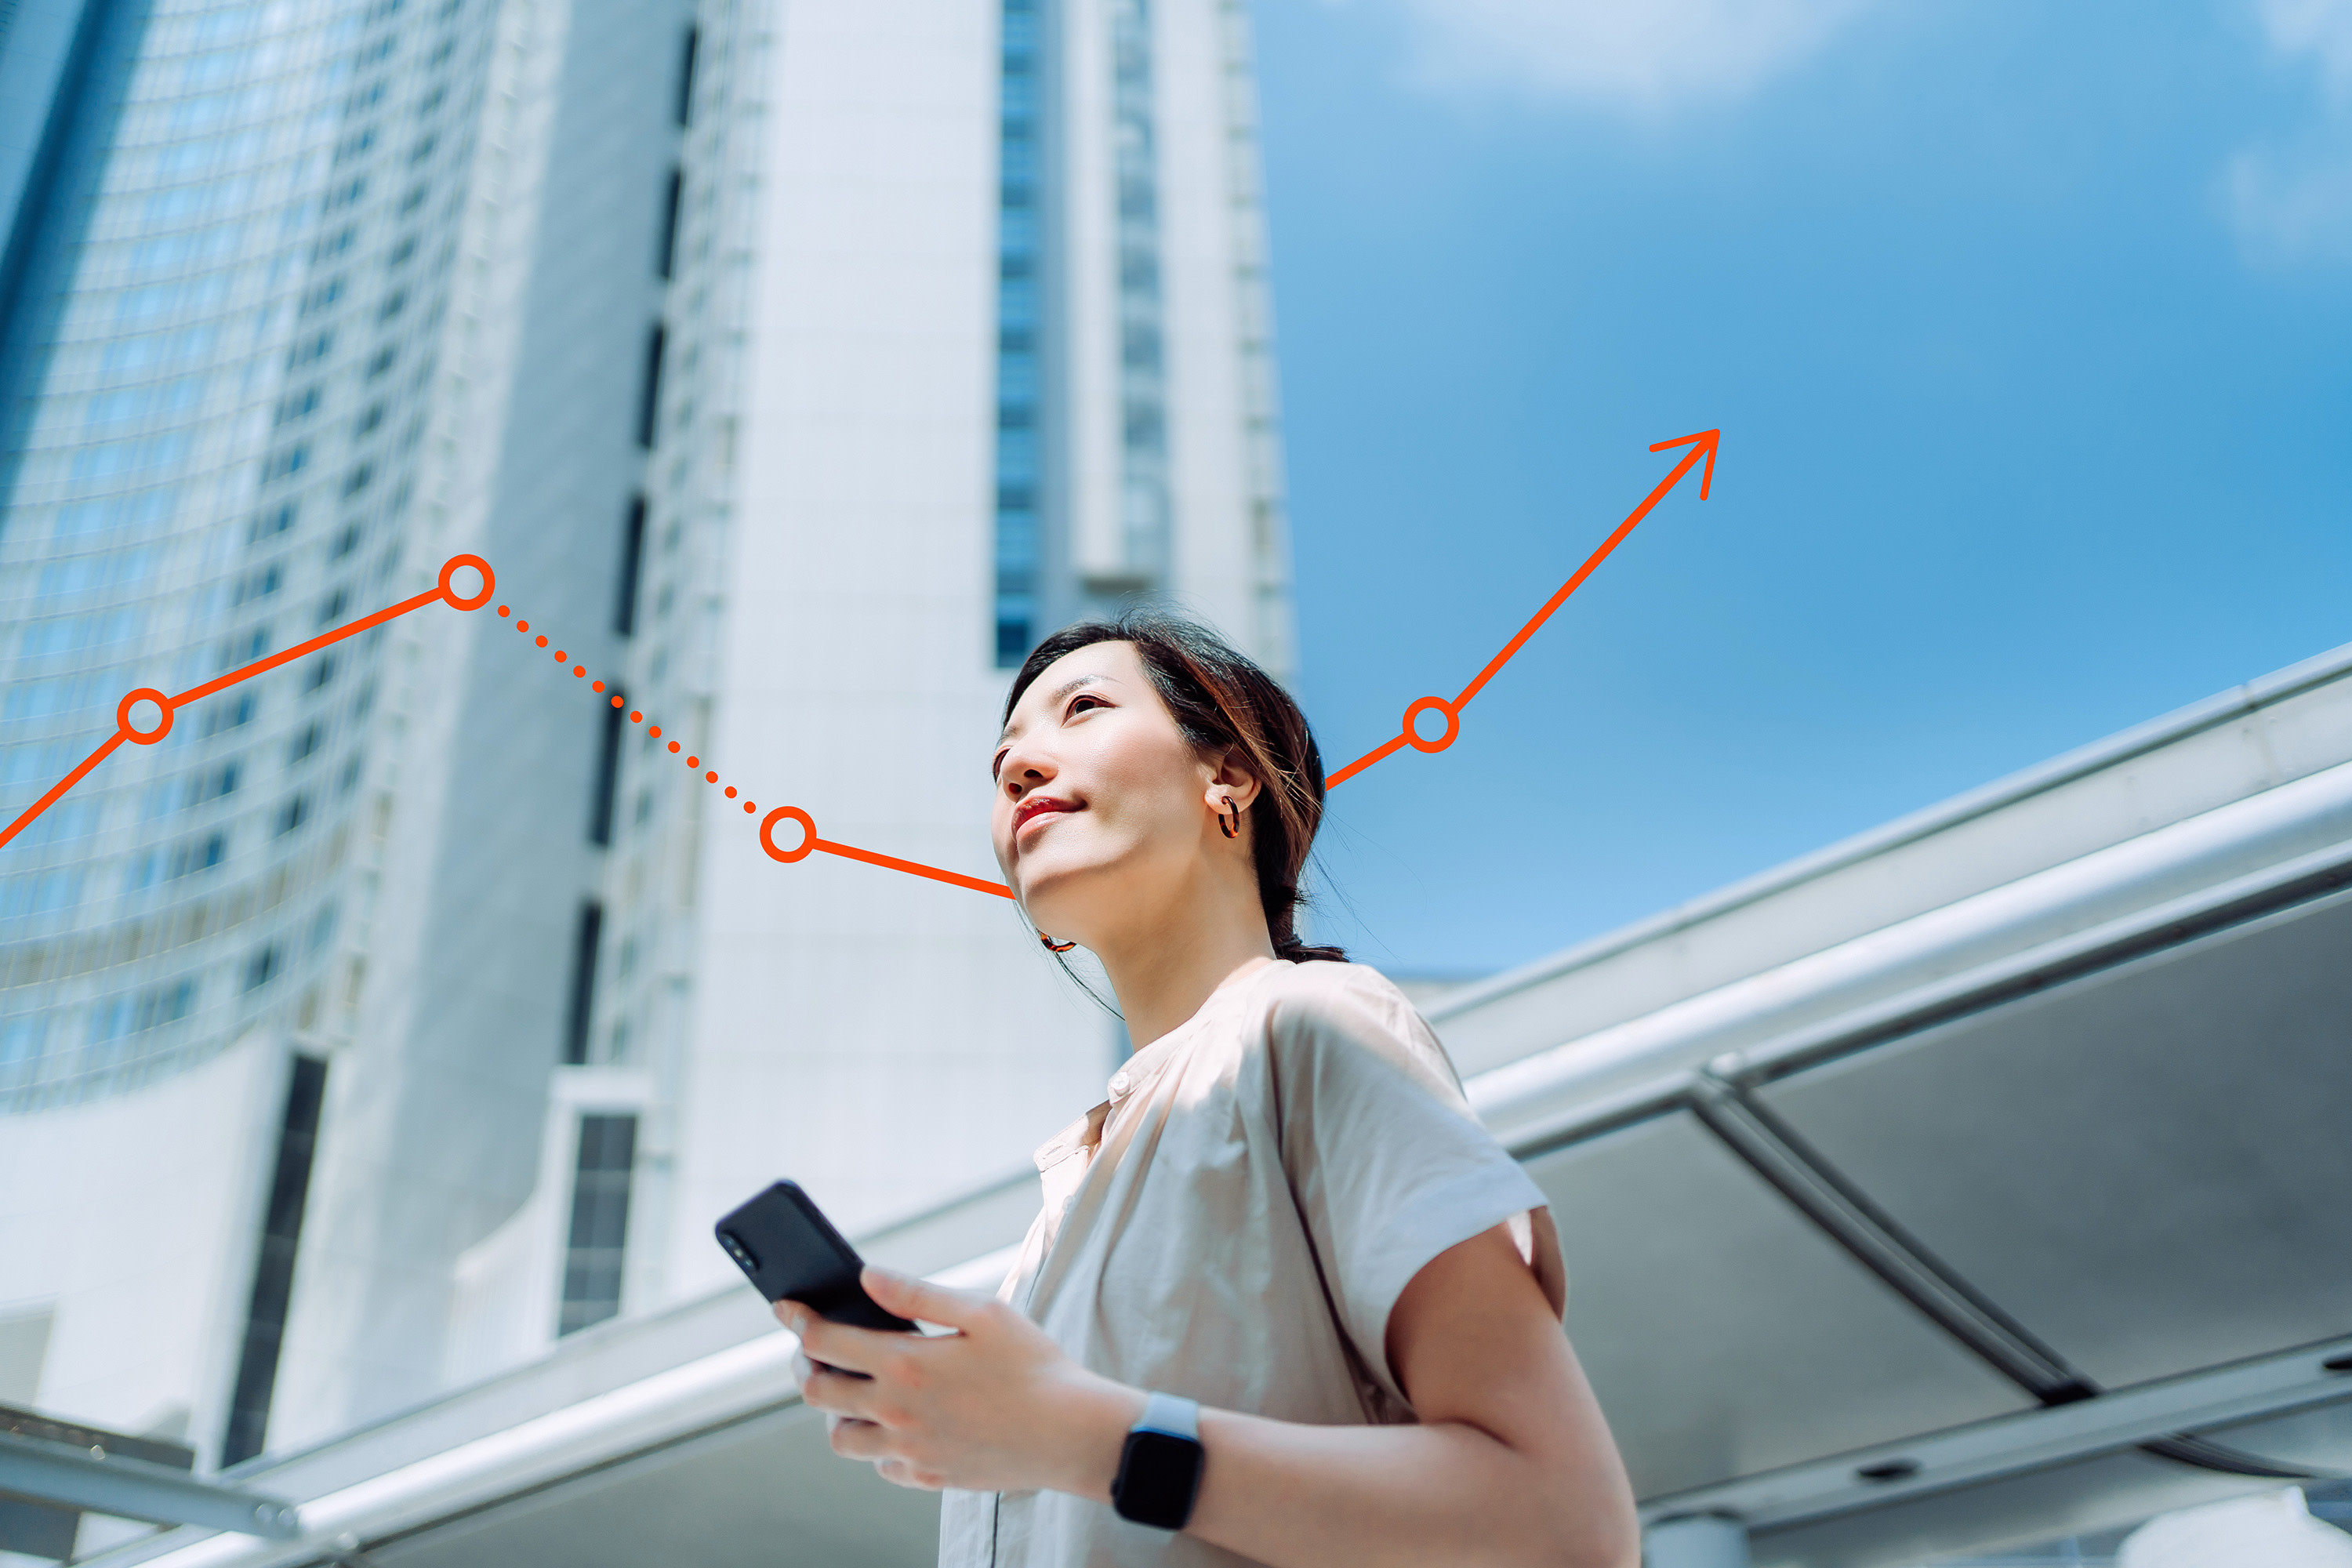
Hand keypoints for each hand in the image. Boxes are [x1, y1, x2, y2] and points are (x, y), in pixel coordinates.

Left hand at [776, 1267, 1142, 1494]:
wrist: (1071, 1434)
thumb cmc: (1034, 1366)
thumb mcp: (983, 1313)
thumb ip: (918, 1294)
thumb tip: (868, 1275)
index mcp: (905, 1365)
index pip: (826, 1341)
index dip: (798, 1320)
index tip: (784, 1306)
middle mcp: (896, 1413)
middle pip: (817, 1393)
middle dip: (804, 1365)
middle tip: (810, 1349)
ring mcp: (909, 1451)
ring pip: (839, 1438)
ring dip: (835, 1411)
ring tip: (851, 1390)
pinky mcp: (927, 1478)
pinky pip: (880, 1464)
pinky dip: (875, 1443)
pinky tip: (895, 1423)